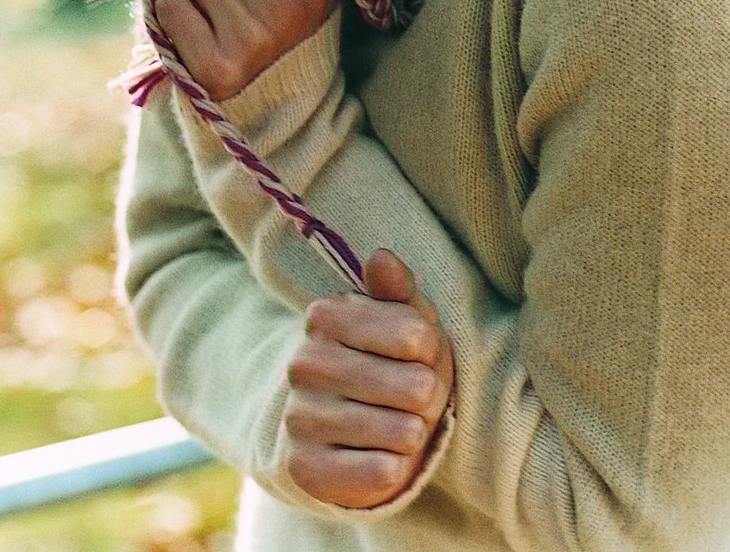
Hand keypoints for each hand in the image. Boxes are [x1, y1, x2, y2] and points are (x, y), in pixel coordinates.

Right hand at [281, 249, 456, 509]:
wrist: (351, 437)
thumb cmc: (394, 367)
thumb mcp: (405, 323)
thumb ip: (398, 290)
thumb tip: (381, 257)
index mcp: (325, 317)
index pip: (417, 335)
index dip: (430, 351)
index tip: (414, 355)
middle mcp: (303, 364)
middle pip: (416, 385)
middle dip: (427, 397)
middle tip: (410, 399)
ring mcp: (299, 417)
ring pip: (404, 432)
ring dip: (413, 434)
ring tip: (396, 426)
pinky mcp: (304, 469)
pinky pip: (383, 473)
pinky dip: (395, 469)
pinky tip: (378, 457)